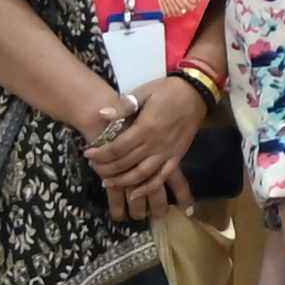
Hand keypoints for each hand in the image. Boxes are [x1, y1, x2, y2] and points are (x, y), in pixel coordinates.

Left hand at [85, 72, 206, 218]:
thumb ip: (123, 106)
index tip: (88, 154)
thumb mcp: (144, 92)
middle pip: (125, 163)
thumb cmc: (168, 90)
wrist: (197, 93)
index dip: (100, 154)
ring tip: (107, 181)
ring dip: (122, 181)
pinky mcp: (177, 157)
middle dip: (106, 168)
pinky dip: (147, 188)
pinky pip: (161, 177)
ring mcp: (167, 153)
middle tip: (94, 167)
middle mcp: (155, 144)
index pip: (117, 148)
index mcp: (145, 128)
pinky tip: (134, 194)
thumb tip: (102, 114)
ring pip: (140, 175)